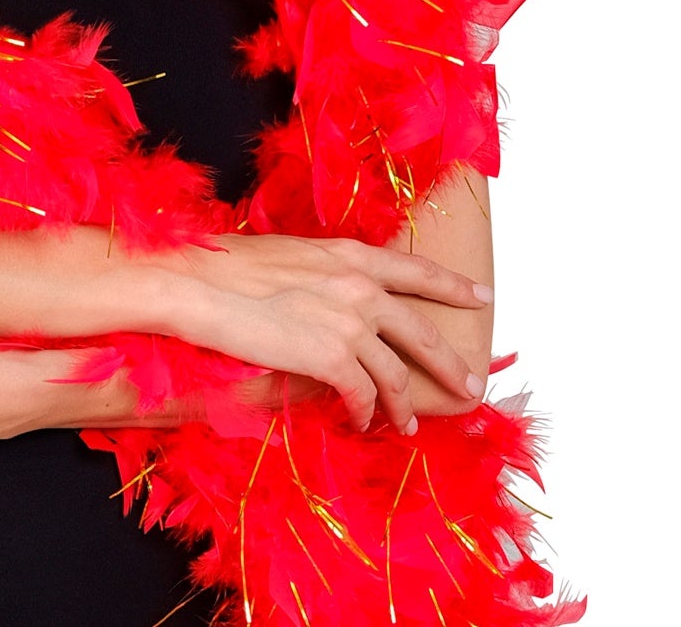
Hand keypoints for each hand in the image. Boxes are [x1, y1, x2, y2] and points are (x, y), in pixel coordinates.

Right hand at [156, 234, 490, 433]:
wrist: (199, 284)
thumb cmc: (227, 266)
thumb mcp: (289, 256)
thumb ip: (323, 274)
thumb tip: (333, 296)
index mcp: (348, 255)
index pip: (415, 268)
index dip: (452, 284)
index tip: (481, 295)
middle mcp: (358, 286)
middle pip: (421, 330)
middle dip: (449, 362)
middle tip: (469, 384)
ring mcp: (348, 322)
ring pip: (394, 373)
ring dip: (402, 404)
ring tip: (405, 425)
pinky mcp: (331, 357)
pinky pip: (362, 395)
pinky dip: (364, 412)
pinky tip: (361, 421)